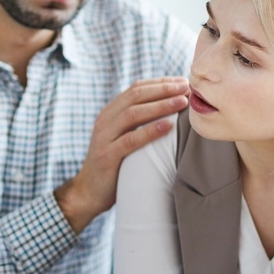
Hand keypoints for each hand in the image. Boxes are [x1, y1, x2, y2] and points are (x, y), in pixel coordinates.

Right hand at [55, 77, 188, 232]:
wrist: (88, 192)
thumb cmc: (114, 164)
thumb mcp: (122, 137)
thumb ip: (138, 122)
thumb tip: (170, 107)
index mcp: (110, 113)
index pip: (136, 89)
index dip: (160, 83)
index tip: (182, 81)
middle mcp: (105, 120)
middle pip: (135, 96)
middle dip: (162, 89)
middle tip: (186, 87)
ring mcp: (104, 137)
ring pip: (133, 114)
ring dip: (160, 106)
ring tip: (181, 102)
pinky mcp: (107, 156)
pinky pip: (130, 140)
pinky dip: (150, 131)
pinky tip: (168, 126)